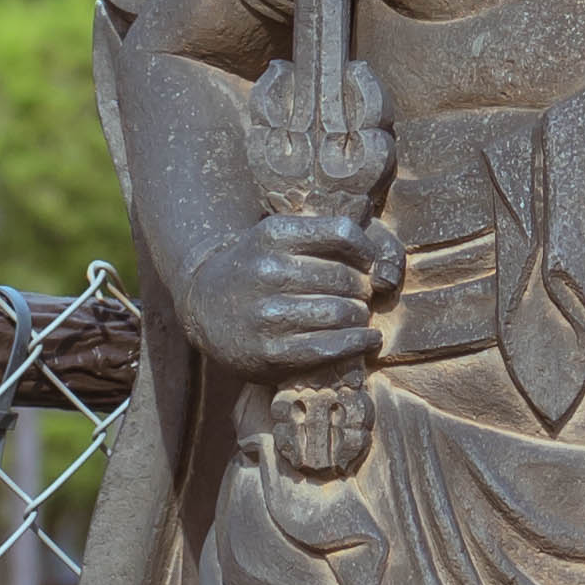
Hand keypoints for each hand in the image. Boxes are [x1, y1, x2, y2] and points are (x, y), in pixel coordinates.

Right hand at [186, 198, 398, 379]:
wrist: (203, 306)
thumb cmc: (254, 268)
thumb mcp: (276, 236)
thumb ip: (322, 236)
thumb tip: (381, 262)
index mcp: (273, 234)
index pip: (342, 234)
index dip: (366, 251)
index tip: (368, 264)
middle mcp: (269, 271)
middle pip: (346, 277)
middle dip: (363, 289)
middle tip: (361, 295)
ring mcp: (268, 313)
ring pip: (342, 312)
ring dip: (360, 316)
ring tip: (359, 316)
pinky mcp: (271, 350)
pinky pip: (330, 347)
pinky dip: (358, 343)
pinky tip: (368, 339)